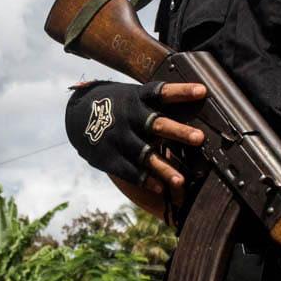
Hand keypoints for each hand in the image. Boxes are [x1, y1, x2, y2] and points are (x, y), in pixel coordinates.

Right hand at [65, 81, 205, 199]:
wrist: (78, 114)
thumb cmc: (119, 105)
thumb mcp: (134, 96)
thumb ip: (159, 104)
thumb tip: (197, 107)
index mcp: (138, 98)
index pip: (162, 92)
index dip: (181, 91)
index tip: (202, 91)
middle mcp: (130, 117)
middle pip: (157, 124)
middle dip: (178, 131)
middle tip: (199, 138)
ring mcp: (119, 138)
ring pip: (144, 154)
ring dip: (164, 167)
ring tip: (181, 181)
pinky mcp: (109, 157)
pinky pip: (129, 171)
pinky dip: (145, 180)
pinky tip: (161, 188)